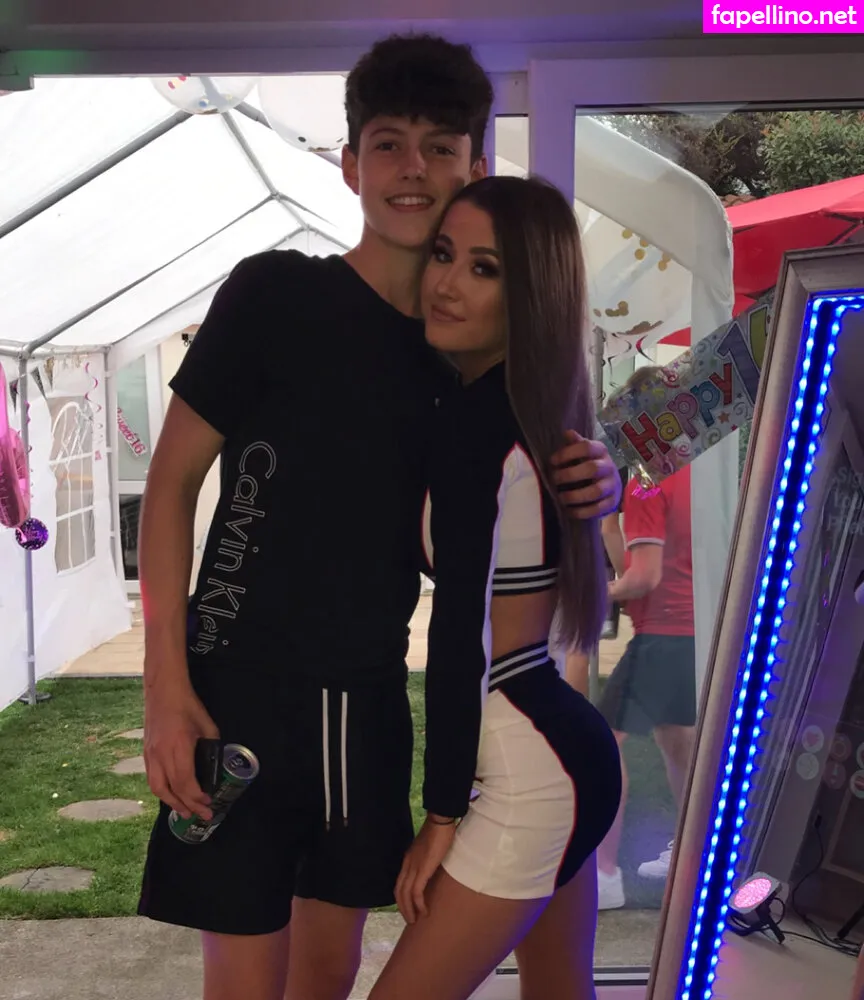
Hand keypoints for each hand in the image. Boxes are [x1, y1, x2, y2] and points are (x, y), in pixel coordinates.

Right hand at [144, 676, 219, 820]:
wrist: (163, 691)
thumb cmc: (188, 705)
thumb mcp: (207, 726)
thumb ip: (210, 747)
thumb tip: (215, 766)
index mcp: (178, 746)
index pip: (185, 781)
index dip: (196, 796)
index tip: (208, 803)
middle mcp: (161, 754)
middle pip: (172, 789)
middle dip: (187, 805)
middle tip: (201, 816)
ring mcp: (150, 754)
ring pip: (157, 788)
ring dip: (171, 803)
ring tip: (185, 812)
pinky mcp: (145, 753)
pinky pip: (153, 778)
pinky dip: (163, 791)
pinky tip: (172, 795)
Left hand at [395, 816, 457, 923]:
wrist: (440, 822)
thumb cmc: (438, 832)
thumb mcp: (428, 848)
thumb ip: (426, 858)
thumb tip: (431, 868)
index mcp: (408, 860)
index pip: (400, 883)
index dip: (402, 897)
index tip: (409, 908)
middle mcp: (407, 865)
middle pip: (399, 891)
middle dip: (403, 908)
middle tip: (411, 920)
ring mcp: (413, 867)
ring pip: (405, 894)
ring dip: (409, 910)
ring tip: (415, 920)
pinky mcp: (422, 870)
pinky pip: (416, 892)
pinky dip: (419, 904)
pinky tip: (424, 911)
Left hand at [551, 431, 621, 519]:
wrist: (609, 486)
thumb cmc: (588, 465)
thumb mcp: (582, 453)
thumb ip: (575, 444)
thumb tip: (567, 433)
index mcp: (600, 451)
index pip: (586, 447)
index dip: (567, 453)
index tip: (551, 461)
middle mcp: (609, 466)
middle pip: (591, 469)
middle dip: (568, 475)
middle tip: (553, 480)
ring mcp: (612, 485)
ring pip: (595, 491)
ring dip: (574, 496)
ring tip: (559, 497)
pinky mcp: (612, 503)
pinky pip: (597, 509)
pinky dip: (580, 511)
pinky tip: (567, 510)